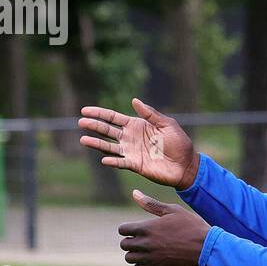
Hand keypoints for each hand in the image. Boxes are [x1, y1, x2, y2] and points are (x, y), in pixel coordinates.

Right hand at [78, 98, 198, 188]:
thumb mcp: (167, 124)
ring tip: (83, 139)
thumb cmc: (179, 143)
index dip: (99, 113)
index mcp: (136, 125)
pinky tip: (104, 159)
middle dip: (94, 126)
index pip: (113, 118)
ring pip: (109, 146)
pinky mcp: (135, 165)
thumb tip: (134, 100)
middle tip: (81, 122)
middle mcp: (130, 137)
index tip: (85, 110)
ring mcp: (131, 151)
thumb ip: (151, 114)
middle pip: (107, 130)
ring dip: (96, 143)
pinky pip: (120, 162)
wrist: (186, 164)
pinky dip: (112, 161)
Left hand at [118, 191, 209, 265]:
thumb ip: (151, 203)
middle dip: (131, 240)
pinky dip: (140, 265)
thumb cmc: (191, 226)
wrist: (206, 247)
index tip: (136, 229)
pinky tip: (150, 259)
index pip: (122, 229)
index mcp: (147, 227)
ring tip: (146, 250)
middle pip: (124, 244)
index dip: (128, 228)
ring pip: (129, 258)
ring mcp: (150, 257)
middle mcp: (145, 243)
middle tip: (142, 239)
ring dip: (135, 254)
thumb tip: (134, 192)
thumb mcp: (173, 210)